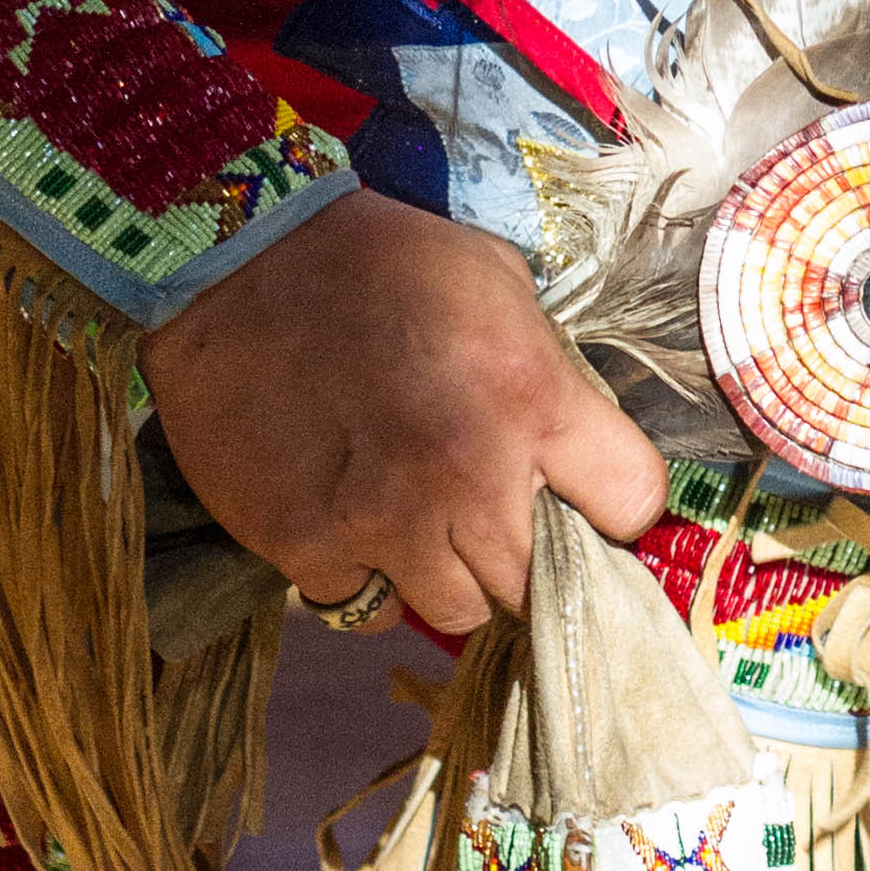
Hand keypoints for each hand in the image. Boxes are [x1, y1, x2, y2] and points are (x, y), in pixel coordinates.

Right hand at [143, 191, 666, 634]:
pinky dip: (367, 578)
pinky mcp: (308, 548)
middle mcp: (468, 475)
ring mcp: (385, 522)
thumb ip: (546, 370)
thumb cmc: (377, 259)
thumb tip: (577, 444)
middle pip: (541, 583)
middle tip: (495, 515)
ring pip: (459, 612)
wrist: (238, 259)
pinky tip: (354, 525)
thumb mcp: (495, 282)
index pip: (631, 502)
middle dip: (528, 554)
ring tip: (422, 521)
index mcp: (531, 397)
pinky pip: (366, 608)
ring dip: (449, 574)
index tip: (593, 502)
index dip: (617, 507)